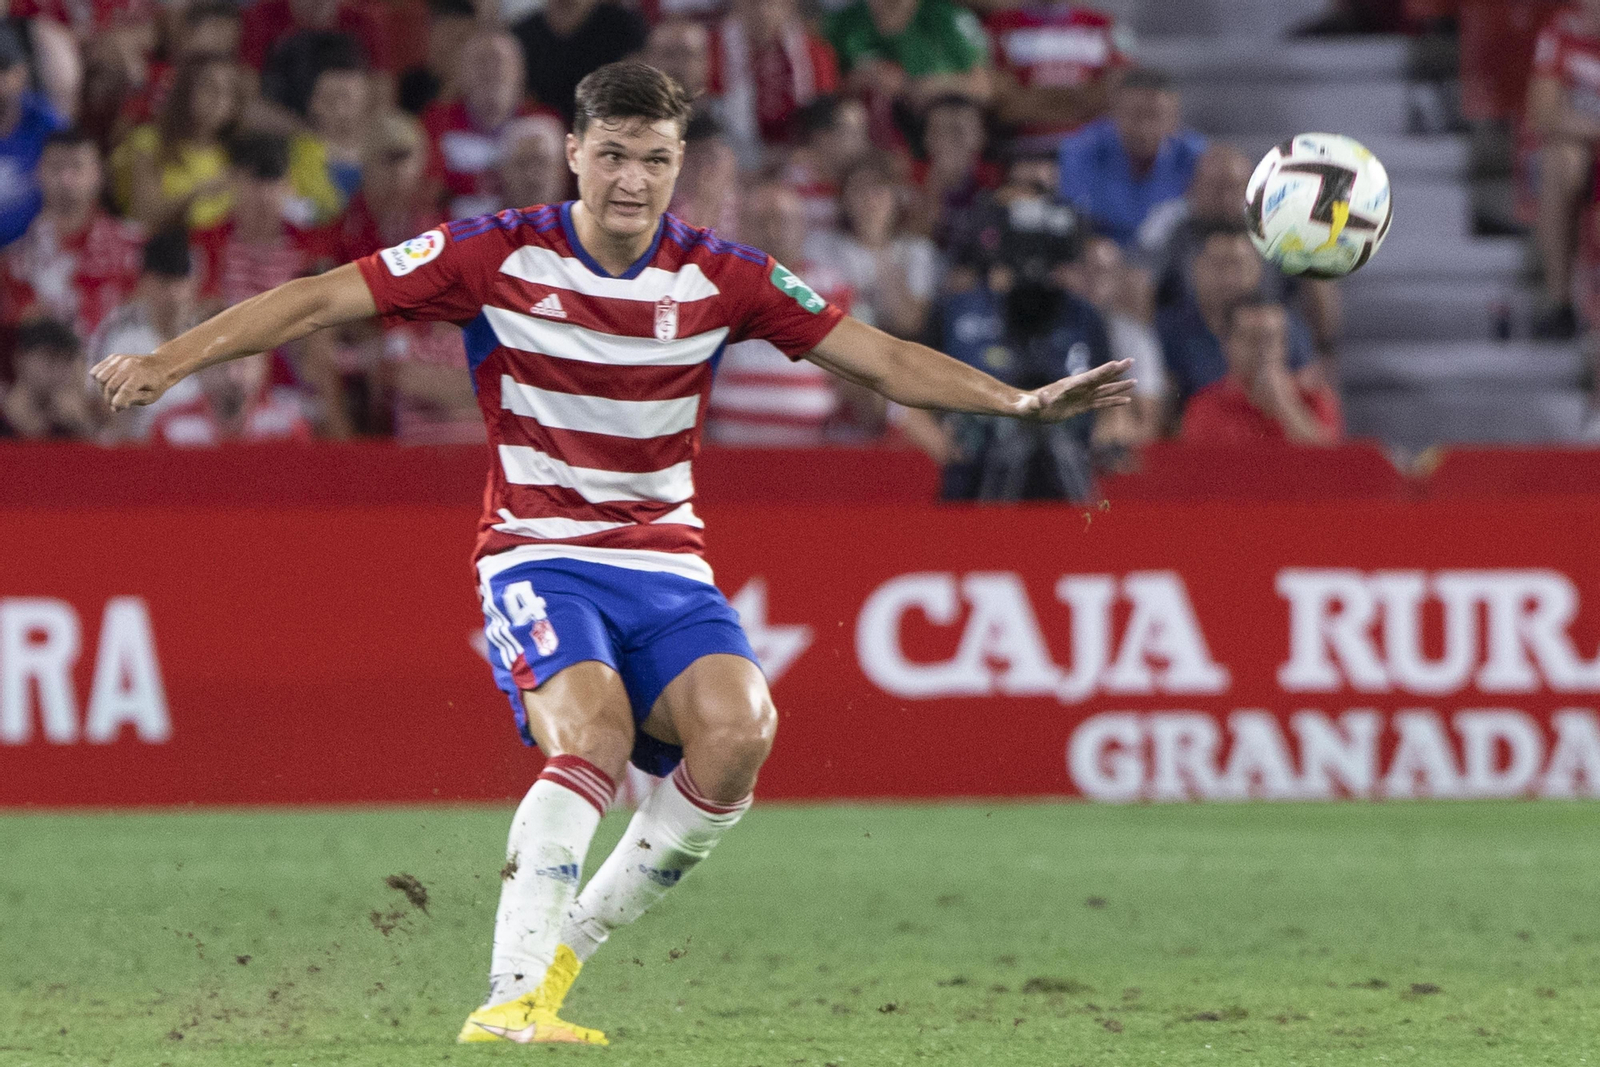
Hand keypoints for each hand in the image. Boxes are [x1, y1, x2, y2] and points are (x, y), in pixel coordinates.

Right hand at [91, 352, 177, 410]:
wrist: (161, 365)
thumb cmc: (156, 385)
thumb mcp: (150, 397)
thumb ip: (132, 401)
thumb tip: (114, 406)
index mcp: (142, 375)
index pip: (125, 391)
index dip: (118, 403)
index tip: (118, 409)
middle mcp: (129, 365)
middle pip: (110, 386)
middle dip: (110, 399)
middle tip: (117, 404)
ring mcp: (120, 359)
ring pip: (99, 378)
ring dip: (103, 390)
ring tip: (114, 394)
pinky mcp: (113, 358)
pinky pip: (96, 371)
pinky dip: (99, 381)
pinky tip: (110, 385)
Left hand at [1015, 359, 1135, 422]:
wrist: (1028, 408)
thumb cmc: (1028, 406)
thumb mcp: (1031, 405)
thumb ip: (1038, 402)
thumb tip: (1042, 398)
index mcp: (1069, 386)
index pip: (1089, 377)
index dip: (1103, 371)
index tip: (1116, 363)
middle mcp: (1078, 388)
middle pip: (1100, 378)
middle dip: (1115, 370)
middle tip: (1131, 360)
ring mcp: (1081, 396)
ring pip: (1104, 389)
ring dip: (1119, 386)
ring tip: (1135, 382)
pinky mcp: (1081, 406)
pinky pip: (1100, 403)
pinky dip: (1113, 402)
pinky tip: (1126, 401)